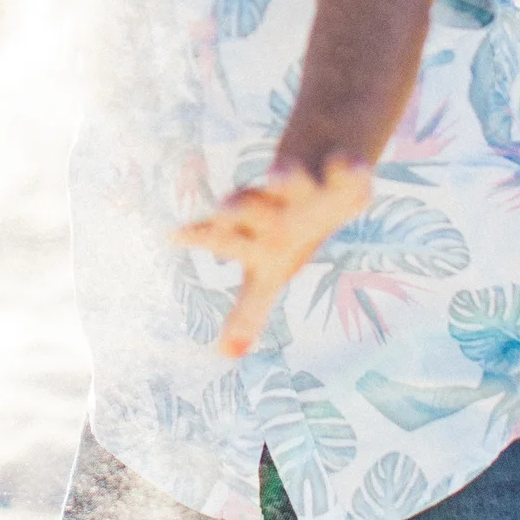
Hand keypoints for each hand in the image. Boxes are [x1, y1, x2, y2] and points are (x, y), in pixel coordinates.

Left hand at [173, 159, 373, 358]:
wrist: (321, 173)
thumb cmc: (286, 232)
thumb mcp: (270, 272)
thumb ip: (249, 312)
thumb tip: (226, 356)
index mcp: (253, 234)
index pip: (222, 238)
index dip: (200, 237)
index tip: (173, 235)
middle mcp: (273, 206)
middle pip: (252, 207)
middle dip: (240, 208)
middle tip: (224, 208)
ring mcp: (306, 187)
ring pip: (290, 180)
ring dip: (284, 176)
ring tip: (279, 175)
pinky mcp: (342, 175)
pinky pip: (346, 171)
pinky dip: (345, 168)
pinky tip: (345, 164)